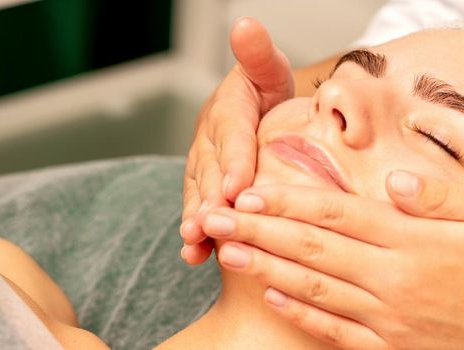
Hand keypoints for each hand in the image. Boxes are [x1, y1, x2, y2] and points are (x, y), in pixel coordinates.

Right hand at [180, 17, 293, 263]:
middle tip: (211, 223)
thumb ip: (257, 53)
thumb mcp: (268, 69)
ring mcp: (203, 169)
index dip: (232, 160)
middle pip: (208, 172)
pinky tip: (195, 257)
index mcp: (227, 111)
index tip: (235, 184)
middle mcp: (209, 142)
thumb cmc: (266, 92)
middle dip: (208, 199)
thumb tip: (245, 25)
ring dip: (197, 220)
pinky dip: (196, 237)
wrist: (256, 112)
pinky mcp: (204, 192)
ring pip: (198, 196)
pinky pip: (199, 212)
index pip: (231, 134)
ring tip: (196, 242)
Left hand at [201, 170, 463, 348]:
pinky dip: (300, 313)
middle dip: (258, 231)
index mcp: (414, 241)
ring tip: (226, 251)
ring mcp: (389, 318)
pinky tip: (271, 297)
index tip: (249, 191)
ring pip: (314, 288)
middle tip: (216, 215)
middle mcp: (393, 279)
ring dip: (264, 268)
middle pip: (312, 249)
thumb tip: (388, 179)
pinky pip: (334, 330)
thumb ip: (438, 193)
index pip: (337, 213)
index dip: (288, 201)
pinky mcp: (392, 348)